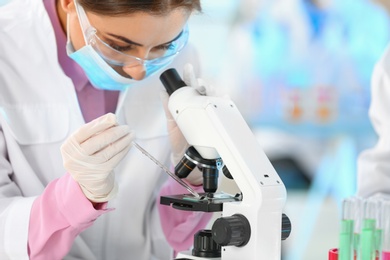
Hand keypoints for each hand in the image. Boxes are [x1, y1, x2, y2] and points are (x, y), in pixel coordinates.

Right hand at [60, 113, 133, 202]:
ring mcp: (87, 167)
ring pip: (109, 151)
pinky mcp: (99, 174)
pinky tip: (128, 145)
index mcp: (69, 146)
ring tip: (131, 134)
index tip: (113, 117)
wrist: (87, 179)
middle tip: (126, 127)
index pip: (84, 131)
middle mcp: (75, 158)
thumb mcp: (84, 143)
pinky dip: (123, 151)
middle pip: (98, 141)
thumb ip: (95, 130)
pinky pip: (114, 160)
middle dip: (115, 132)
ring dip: (123, 141)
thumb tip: (112, 118)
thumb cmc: (87, 155)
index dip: (99, 124)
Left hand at [160, 64, 214, 185]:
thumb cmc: (179, 139)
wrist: (187, 158)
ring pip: (213, 96)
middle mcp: (200, 106)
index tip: (187, 69)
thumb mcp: (172, 122)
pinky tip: (224, 97)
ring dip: (212, 90)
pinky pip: (224, 109)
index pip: (189, 86)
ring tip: (207, 88)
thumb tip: (162, 91)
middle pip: (203, 89)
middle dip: (201, 82)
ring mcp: (209, 113)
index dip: (189, 76)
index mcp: (188, 103)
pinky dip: (225, 101)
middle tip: (198, 82)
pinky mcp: (218, 121)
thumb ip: (168, 107)